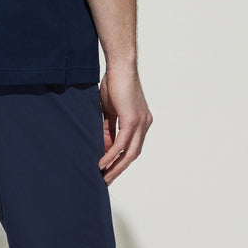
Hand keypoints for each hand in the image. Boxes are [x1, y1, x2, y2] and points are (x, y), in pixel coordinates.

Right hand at [97, 64, 152, 185]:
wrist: (120, 66)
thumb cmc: (114, 84)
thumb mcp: (109, 111)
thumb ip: (108, 128)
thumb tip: (105, 147)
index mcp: (141, 122)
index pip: (132, 147)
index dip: (121, 160)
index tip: (109, 171)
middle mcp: (144, 124)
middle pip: (133, 154)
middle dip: (120, 169)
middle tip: (107, 181)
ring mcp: (140, 123)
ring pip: (129, 152)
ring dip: (116, 167)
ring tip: (104, 177)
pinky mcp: (133, 120)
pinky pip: (121, 143)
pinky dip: (112, 155)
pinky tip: (102, 163)